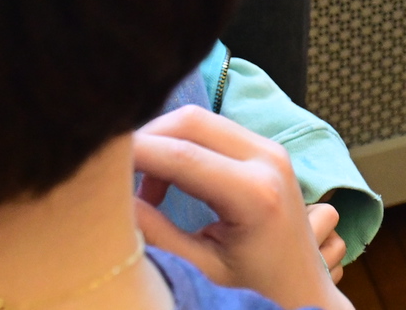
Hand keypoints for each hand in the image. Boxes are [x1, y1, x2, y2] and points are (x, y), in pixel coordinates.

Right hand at [132, 106, 352, 309]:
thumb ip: (159, 235)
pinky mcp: (265, 147)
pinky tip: (169, 182)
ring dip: (163, 143)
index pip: (181, 156)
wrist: (304, 286)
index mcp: (255, 194)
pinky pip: (213, 128)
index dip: (135, 154)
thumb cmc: (257, 287)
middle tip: (119, 178)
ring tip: (147, 191)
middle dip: (146, 140)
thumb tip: (116, 205)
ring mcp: (270, 147)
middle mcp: (267, 159)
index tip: (101, 167)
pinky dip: (181, 145)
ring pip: (199, 119)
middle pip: (189, 121)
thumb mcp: (203, 268)